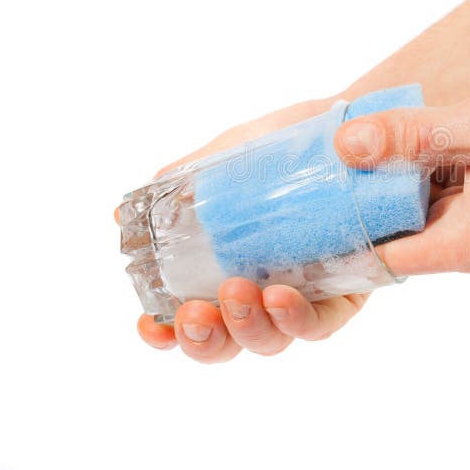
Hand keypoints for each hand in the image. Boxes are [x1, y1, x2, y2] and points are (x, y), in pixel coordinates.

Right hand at [118, 97, 370, 362]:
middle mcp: (262, 292)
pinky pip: (323, 321)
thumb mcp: (225, 162)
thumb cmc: (281, 151)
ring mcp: (304, 295)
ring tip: (236, 292)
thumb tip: (120, 216)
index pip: (191, 320)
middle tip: (193, 314)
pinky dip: (299, 318)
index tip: (148, 326)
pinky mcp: (346, 291)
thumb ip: (179, 189)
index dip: (166, 335)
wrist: (348, 127)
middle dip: (204, 339)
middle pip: (227, 342)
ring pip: (273, 338)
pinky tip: (281, 295)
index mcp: (225, 271)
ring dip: (248, 326)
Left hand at [336, 66, 469, 275]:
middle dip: (364, 200)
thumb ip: (414, 136)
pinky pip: (450, 201)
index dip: (342, 232)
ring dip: (396, 183)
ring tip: (361, 142)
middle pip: (400, 236)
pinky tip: (414, 138)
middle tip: (324, 159)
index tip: (307, 202)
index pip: (384, 258)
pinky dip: (427, 174)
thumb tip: (344, 145)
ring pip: (423, 215)